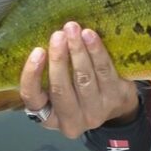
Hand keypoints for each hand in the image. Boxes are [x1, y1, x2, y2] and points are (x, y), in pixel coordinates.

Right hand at [19, 21, 139, 138]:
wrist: (118, 106)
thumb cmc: (78, 93)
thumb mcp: (58, 93)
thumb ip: (48, 75)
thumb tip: (44, 40)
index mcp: (49, 118)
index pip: (32, 99)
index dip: (32, 75)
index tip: (37, 51)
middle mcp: (71, 120)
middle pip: (60, 89)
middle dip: (58, 58)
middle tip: (57, 35)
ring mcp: (95, 111)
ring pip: (84, 78)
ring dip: (78, 51)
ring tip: (73, 29)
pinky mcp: (116, 98)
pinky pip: (104, 71)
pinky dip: (96, 51)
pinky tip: (90, 36)